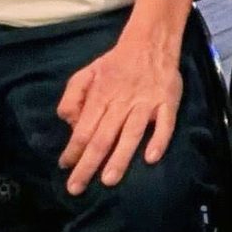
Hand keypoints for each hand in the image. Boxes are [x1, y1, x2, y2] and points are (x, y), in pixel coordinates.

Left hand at [57, 21, 183, 195]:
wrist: (150, 43)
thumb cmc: (115, 64)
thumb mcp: (86, 73)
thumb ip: (73, 96)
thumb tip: (68, 122)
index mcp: (101, 96)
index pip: (83, 129)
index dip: (73, 150)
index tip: (64, 168)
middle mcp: (121, 103)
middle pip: (102, 137)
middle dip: (88, 165)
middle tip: (76, 188)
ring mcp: (146, 104)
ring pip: (131, 134)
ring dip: (119, 157)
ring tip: (108, 180)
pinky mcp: (167, 103)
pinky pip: (165, 124)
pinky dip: (158, 139)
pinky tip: (151, 158)